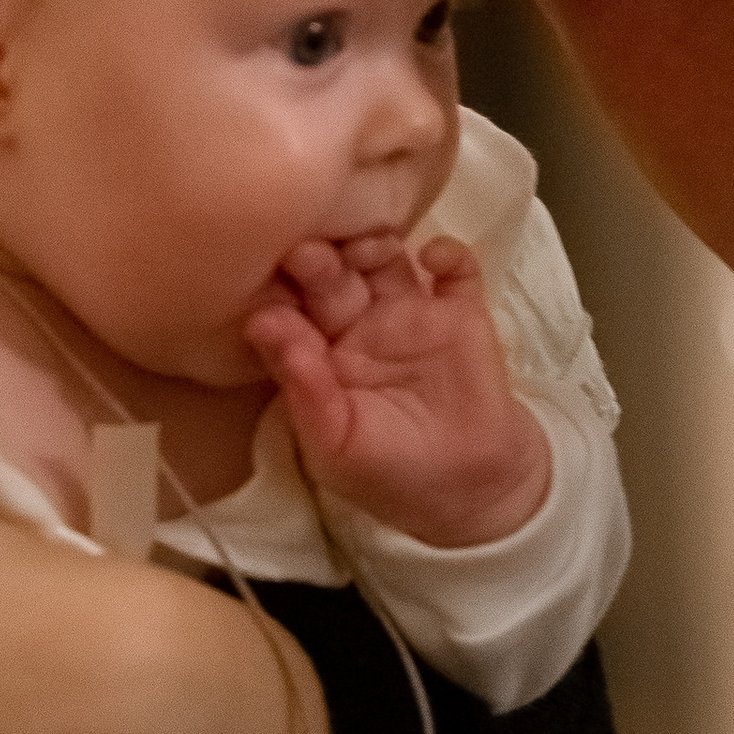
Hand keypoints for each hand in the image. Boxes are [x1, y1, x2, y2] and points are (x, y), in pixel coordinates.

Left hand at [248, 232, 550, 544]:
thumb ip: (304, 393)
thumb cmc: (389, 473)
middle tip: (307, 253)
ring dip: (374, 244)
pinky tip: (435, 257)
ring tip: (369, 245)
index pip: (291, 311)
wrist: (470, 489)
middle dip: (318, 262)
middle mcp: (356, 322)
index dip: (280, 294)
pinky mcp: (461, 311)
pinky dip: (448, 253)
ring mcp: (409, 311)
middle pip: (332, 276)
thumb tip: (263, 326)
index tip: (267, 281)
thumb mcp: (337, 446)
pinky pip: (456, 269)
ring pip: (385, 259)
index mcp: (318, 352)